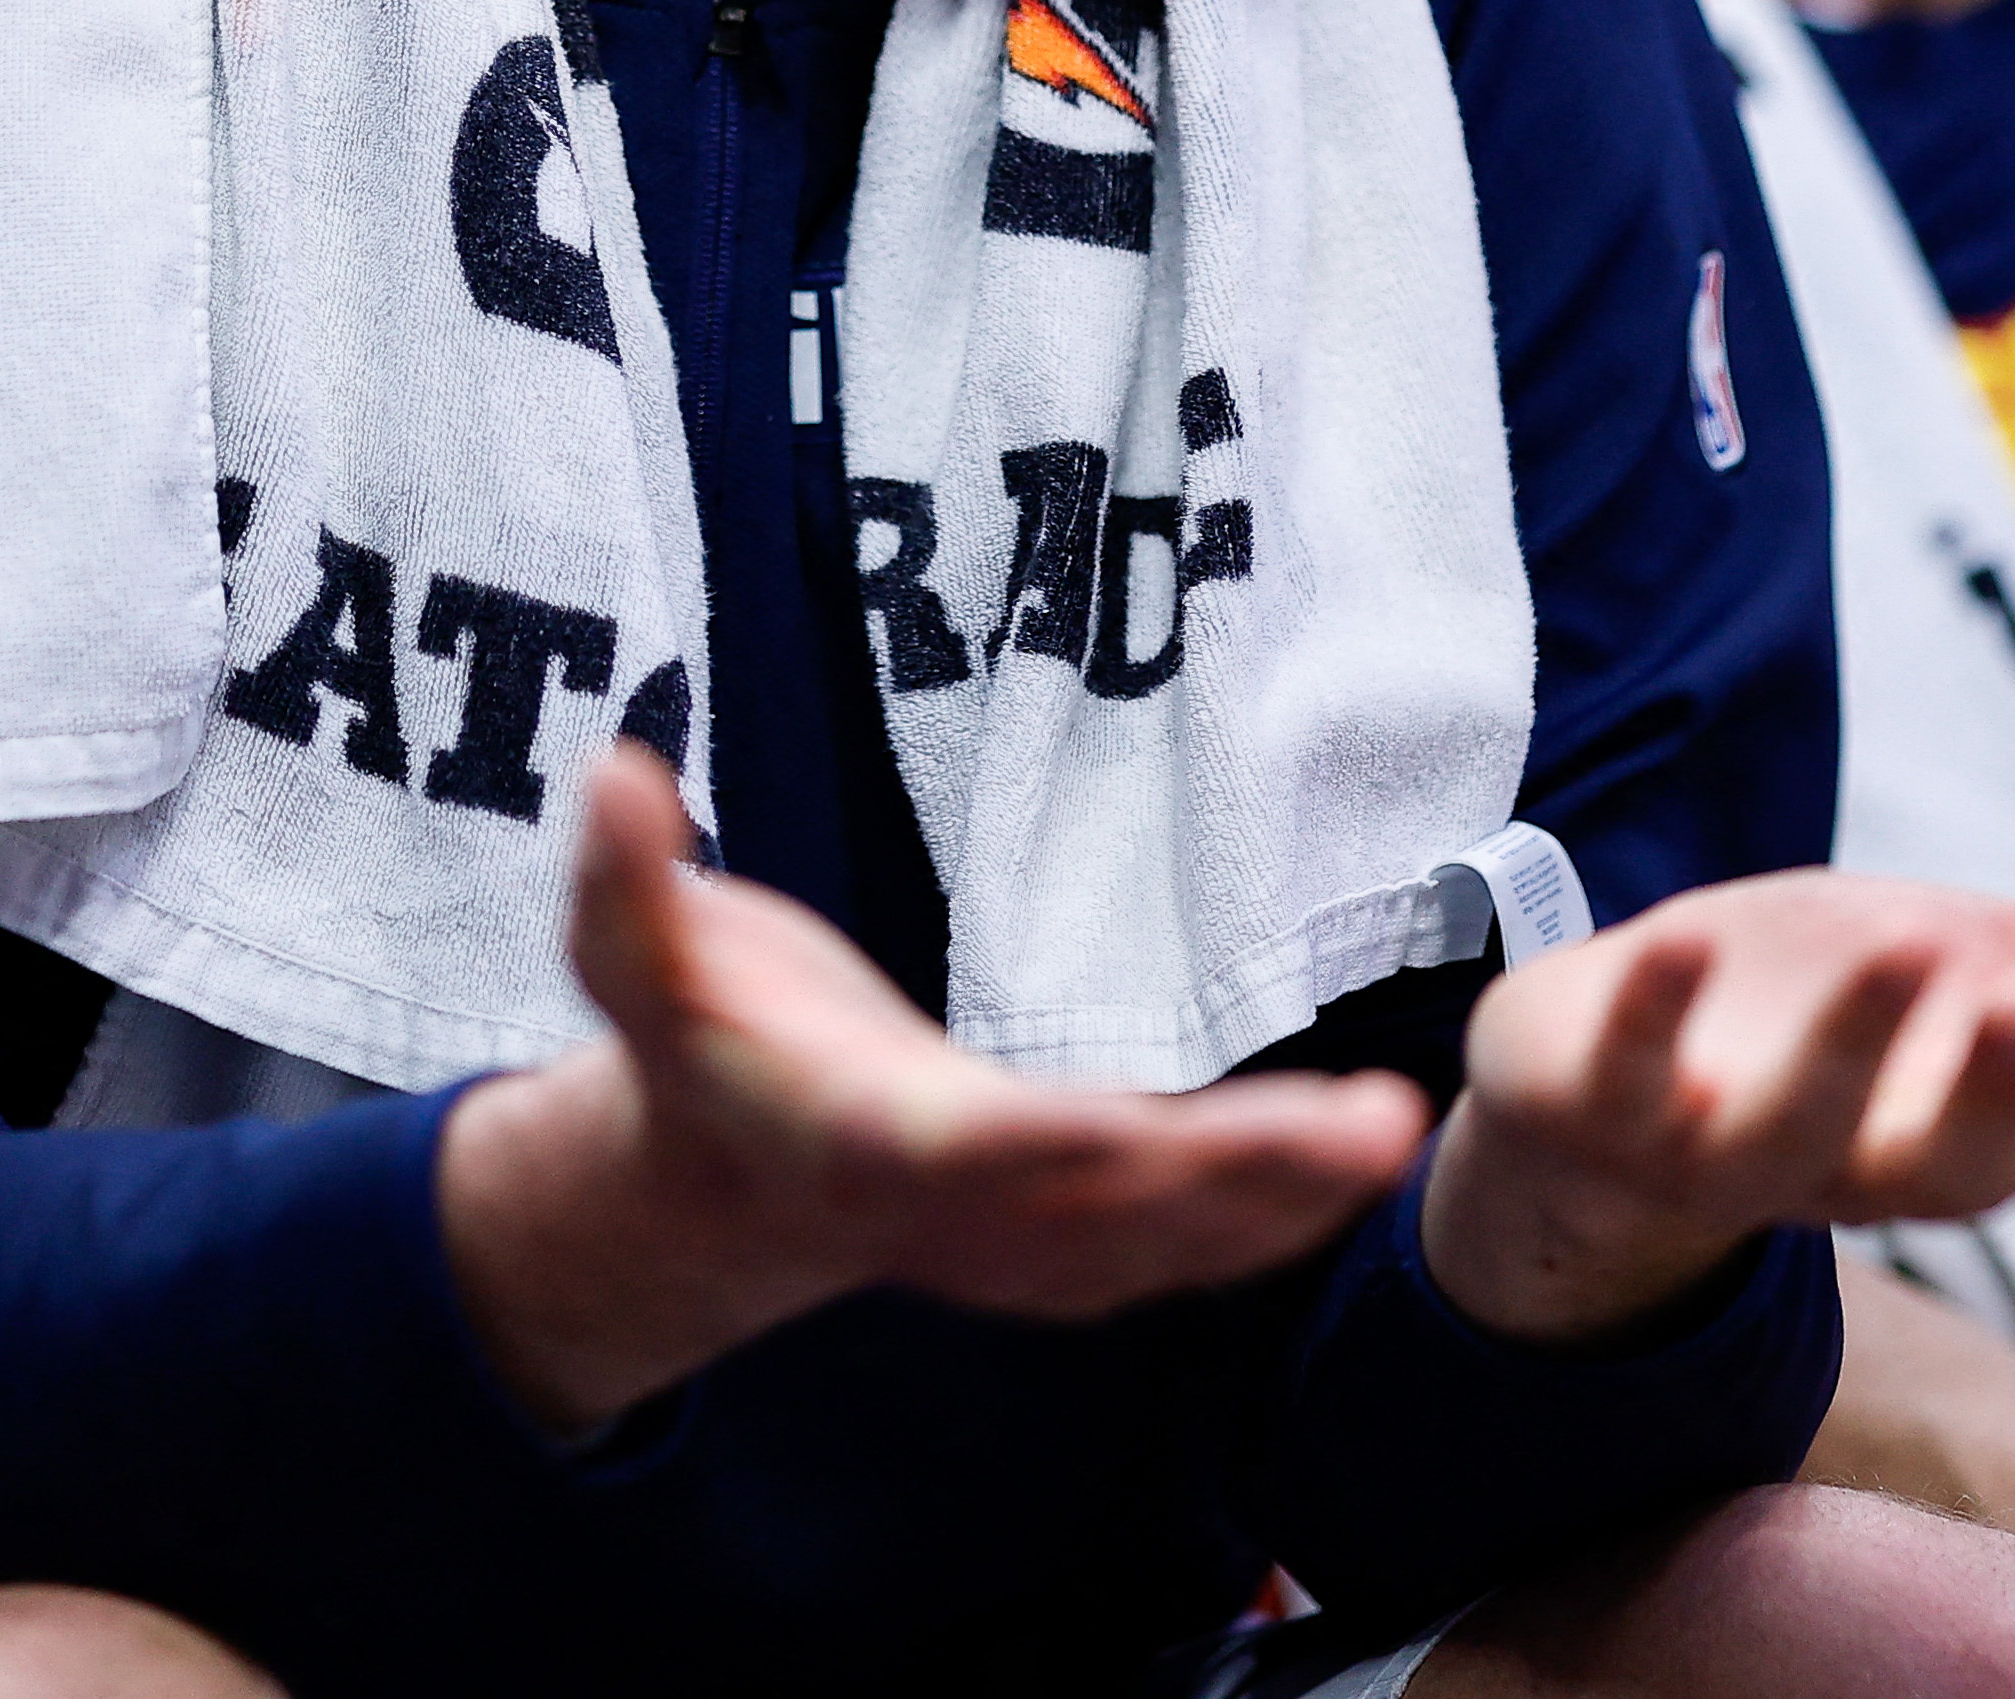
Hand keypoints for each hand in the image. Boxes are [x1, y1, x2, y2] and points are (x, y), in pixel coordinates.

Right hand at [437, 747, 1427, 1432]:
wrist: (711, 1183)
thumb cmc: (689, 1042)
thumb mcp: (628, 955)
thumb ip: (627, 876)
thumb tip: (622, 769)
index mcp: (861, 1143)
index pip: (969, 1149)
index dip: (1060, 1146)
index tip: (1148, 1132)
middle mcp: (951, 1216)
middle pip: (1109, 1207)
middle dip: (1240, 1176)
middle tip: (1371, 1129)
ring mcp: (1012, 1244)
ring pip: (1163, 1240)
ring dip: (1282, 1199)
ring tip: (1392, 1136)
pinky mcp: (1057, 1237)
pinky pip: (1175, 1244)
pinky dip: (1265, 1214)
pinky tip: (1354, 1164)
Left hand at [1421, 861, 2014, 1341]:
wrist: (1607, 1071)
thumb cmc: (1833, 1020)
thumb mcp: (2005, 965)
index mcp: (1977, 1129)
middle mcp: (1866, 1162)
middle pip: (1954, 1169)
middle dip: (1993, 1096)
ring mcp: (1730, 1147)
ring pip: (1798, 1135)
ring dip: (1847, 1049)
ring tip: (1909, 945)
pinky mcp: (1605, 1107)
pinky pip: (1629, 1078)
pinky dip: (1652, 1015)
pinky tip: (1676, 942)